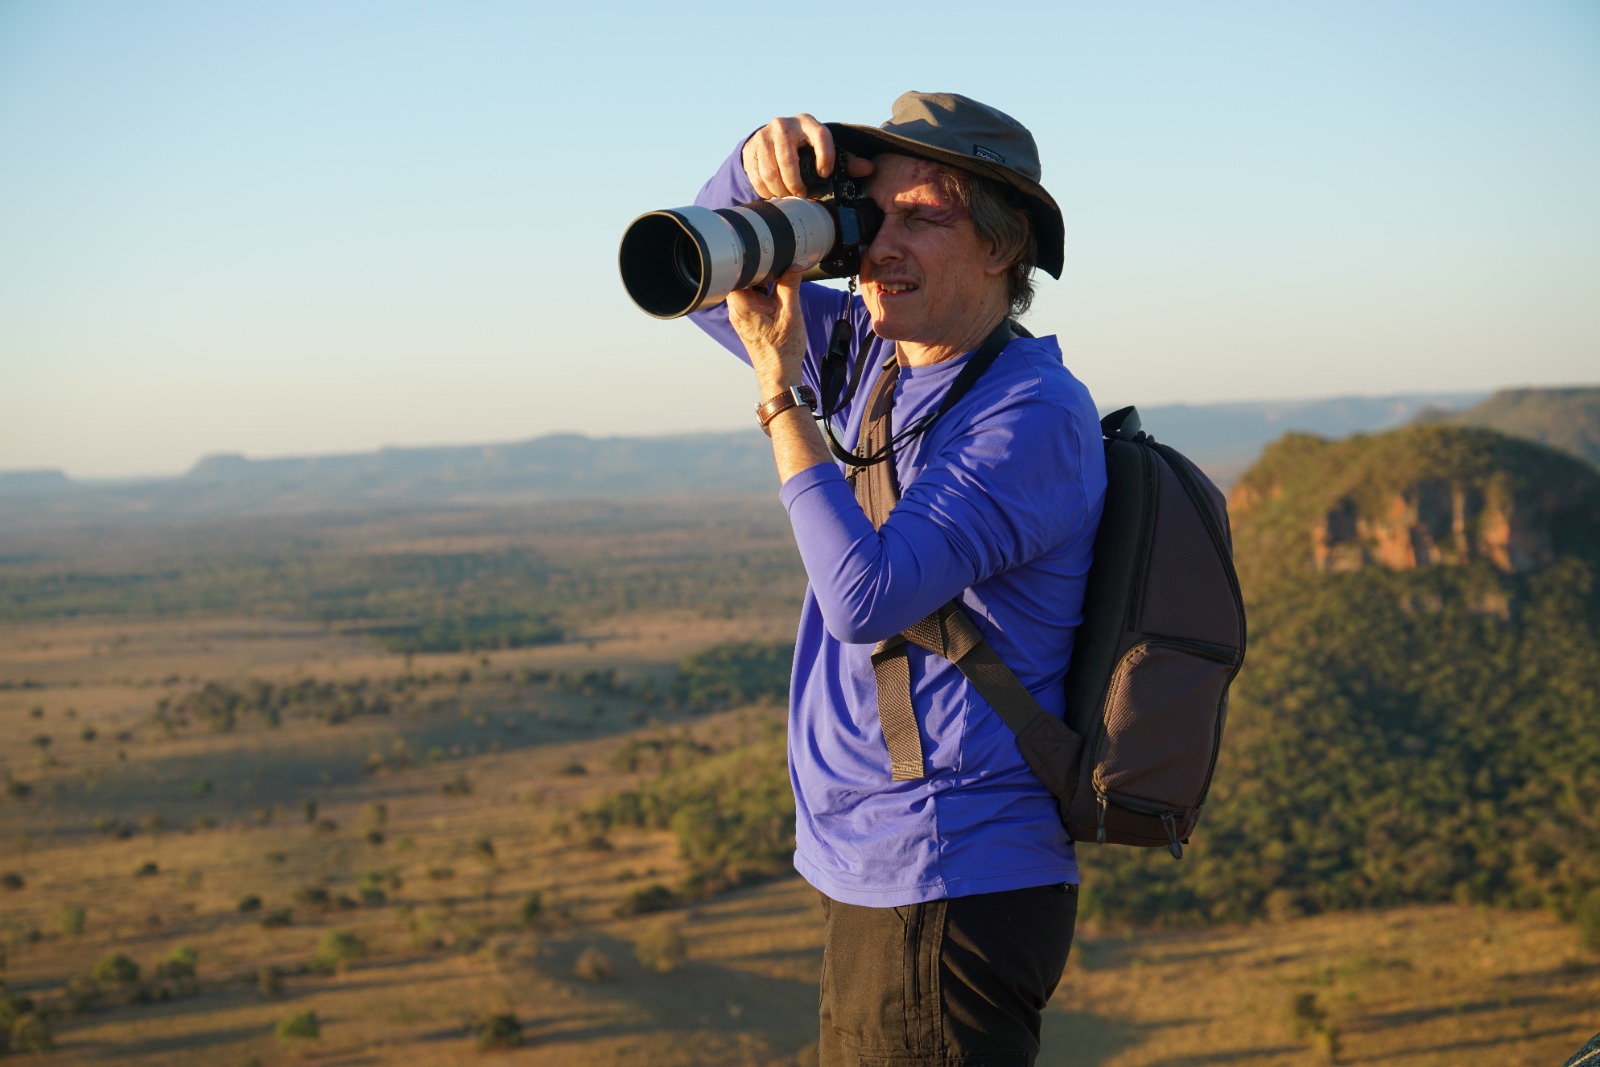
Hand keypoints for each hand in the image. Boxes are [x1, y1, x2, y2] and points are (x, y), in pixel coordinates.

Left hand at [726, 268, 806, 395]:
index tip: (766, 256)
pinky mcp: (749, 320)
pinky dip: (765, 294)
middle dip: (761, 271)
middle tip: (778, 268)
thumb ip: (791, 286)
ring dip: (764, 283)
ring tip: (780, 283)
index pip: (737, 273)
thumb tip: (794, 265)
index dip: (750, 261)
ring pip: (749, 288)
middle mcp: (737, 310)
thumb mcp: (791, 314)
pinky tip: (778, 297)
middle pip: (743, 279)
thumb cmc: (782, 351)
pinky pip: (753, 299)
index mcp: (742, 306)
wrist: (780, 375)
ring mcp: (742, 315)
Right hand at [743, 114, 873, 199]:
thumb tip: (868, 168)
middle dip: (795, 184)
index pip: (821, 136)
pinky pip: (756, 175)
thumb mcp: (823, 150)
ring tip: (788, 197)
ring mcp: (764, 135)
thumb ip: (846, 160)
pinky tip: (774, 194)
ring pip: (770, 170)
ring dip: (780, 190)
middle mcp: (784, 125)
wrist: (772, 138)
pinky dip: (765, 190)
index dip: (825, 156)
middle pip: (788, 159)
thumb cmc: (805, 147)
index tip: (825, 174)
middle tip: (802, 195)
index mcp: (808, 123)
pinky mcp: (750, 148)